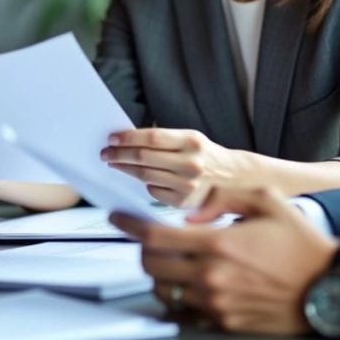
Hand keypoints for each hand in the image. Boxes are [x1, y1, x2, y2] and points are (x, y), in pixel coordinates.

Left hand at [101, 128, 247, 206]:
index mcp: (192, 141)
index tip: (111, 138)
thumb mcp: (189, 139)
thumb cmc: (204, 155)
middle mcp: (191, 163)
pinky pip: (153, 191)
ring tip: (113, 163)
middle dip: (119, 153)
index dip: (127, 137)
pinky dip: (145, 184)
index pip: (151, 137)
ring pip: (145, 175)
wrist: (233, 179)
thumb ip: (163, 140)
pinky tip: (140, 178)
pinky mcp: (184, 202)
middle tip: (105, 152)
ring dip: (124, 168)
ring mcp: (188, 185)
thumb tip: (125, 140)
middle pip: (144, 156)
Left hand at [110, 186, 337, 334]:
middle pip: (151, 266)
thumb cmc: (301, 245)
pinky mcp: (226, 324)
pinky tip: (186, 287)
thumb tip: (191, 213)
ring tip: (174, 263)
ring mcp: (217, 304)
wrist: (333, 287)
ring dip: (161, 274)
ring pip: (165, 290)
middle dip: (143, 251)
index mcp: (218, 244)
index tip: (116, 218)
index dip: (128, 225)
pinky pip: (185, 315)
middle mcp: (211, 276)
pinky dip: (177, 301)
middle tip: (149, 241)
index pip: (154, 236)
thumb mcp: (266, 201)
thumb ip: (221, 197)